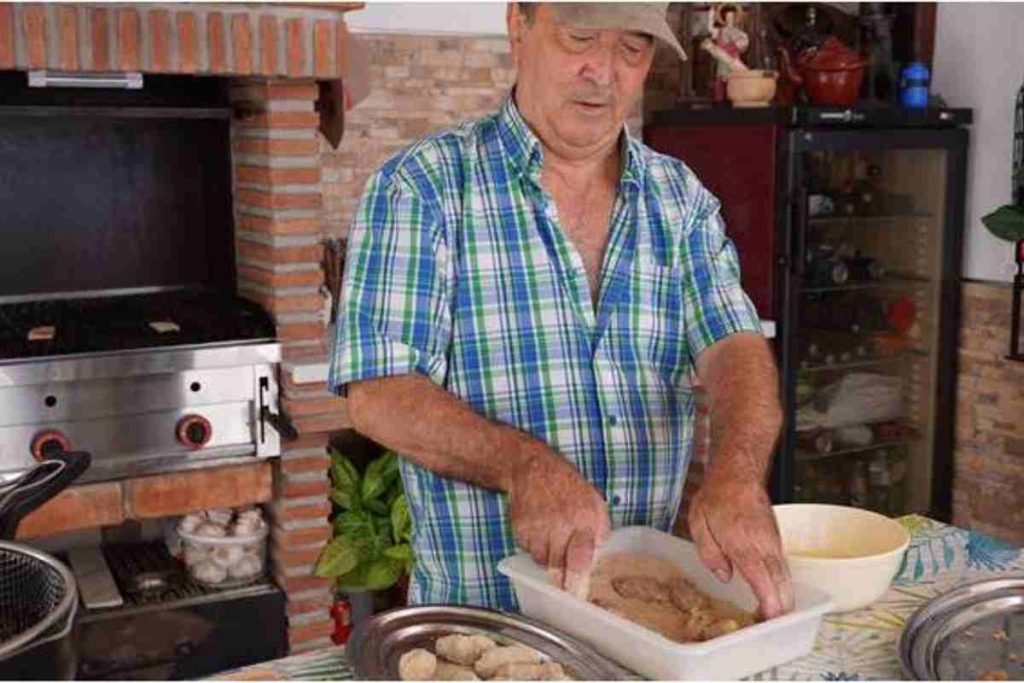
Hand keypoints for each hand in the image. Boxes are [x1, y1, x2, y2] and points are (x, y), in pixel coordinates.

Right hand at [507, 449, 609, 597]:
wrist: (532, 468)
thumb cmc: (566, 485)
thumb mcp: (593, 500)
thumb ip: (599, 529)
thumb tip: (597, 554)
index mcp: (584, 519)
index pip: (580, 559)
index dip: (577, 580)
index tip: (577, 595)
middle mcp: (560, 525)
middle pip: (559, 567)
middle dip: (563, 577)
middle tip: (566, 583)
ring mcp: (538, 528)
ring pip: (543, 562)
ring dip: (548, 558)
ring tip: (553, 540)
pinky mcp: (521, 529)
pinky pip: (528, 550)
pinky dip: (534, 547)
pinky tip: (539, 530)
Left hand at [687, 475, 793, 619]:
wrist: (737, 475)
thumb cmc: (716, 498)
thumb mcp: (699, 524)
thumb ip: (711, 554)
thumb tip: (726, 577)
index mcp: (742, 543)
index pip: (761, 578)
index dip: (768, 602)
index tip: (769, 619)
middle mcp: (763, 545)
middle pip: (779, 582)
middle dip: (779, 608)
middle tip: (772, 628)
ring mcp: (773, 542)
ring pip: (784, 576)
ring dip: (783, 598)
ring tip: (775, 619)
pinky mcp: (776, 540)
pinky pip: (782, 567)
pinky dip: (781, 584)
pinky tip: (775, 596)